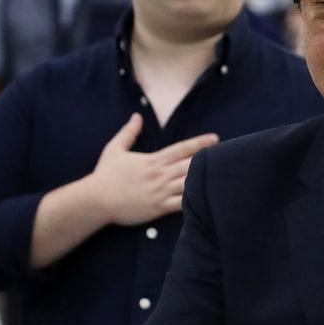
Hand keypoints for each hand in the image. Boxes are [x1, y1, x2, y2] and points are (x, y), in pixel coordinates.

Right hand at [87, 114, 219, 225]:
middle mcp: (159, 175)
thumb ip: (129, 132)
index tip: (215, 138)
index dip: (199, 143)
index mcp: (152, 160)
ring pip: (188, 184)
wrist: (96, 200)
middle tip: (227, 156)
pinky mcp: (158, 208)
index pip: (181, 149)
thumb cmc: (105, 175)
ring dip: (205, 179)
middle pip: (190, 165)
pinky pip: (181, 205)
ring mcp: (160, 192)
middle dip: (208, 160)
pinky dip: (195, 201)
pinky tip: (208, 198)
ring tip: (223, 176)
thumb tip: (137, 116)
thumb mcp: (115, 149)